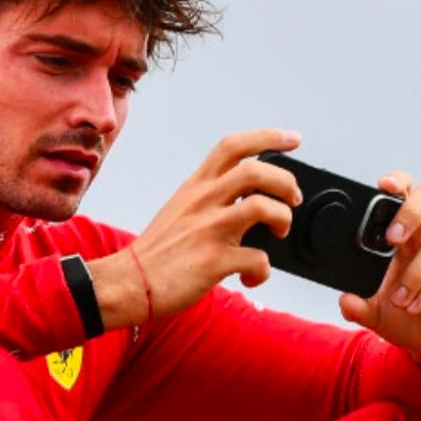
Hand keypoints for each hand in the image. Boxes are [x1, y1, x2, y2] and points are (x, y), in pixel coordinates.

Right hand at [90, 128, 302, 326]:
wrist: (127, 283)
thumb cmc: (156, 252)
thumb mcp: (179, 210)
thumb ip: (210, 199)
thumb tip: (250, 201)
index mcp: (195, 187)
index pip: (233, 146)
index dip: (268, 136)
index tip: (293, 139)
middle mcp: (202, 202)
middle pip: (254, 170)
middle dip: (285, 181)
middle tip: (292, 199)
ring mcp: (208, 230)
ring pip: (263, 207)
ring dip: (283, 218)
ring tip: (279, 231)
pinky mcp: (213, 261)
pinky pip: (257, 259)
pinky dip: (263, 270)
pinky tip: (251, 276)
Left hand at [338, 172, 420, 376]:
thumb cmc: (404, 317)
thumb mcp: (374, 314)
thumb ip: (357, 307)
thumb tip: (343, 300)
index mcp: (405, 235)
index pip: (403, 196)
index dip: (397, 183)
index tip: (382, 184)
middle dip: (409, 211)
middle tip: (391, 238)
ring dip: (413, 274)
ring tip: (397, 299)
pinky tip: (413, 306)